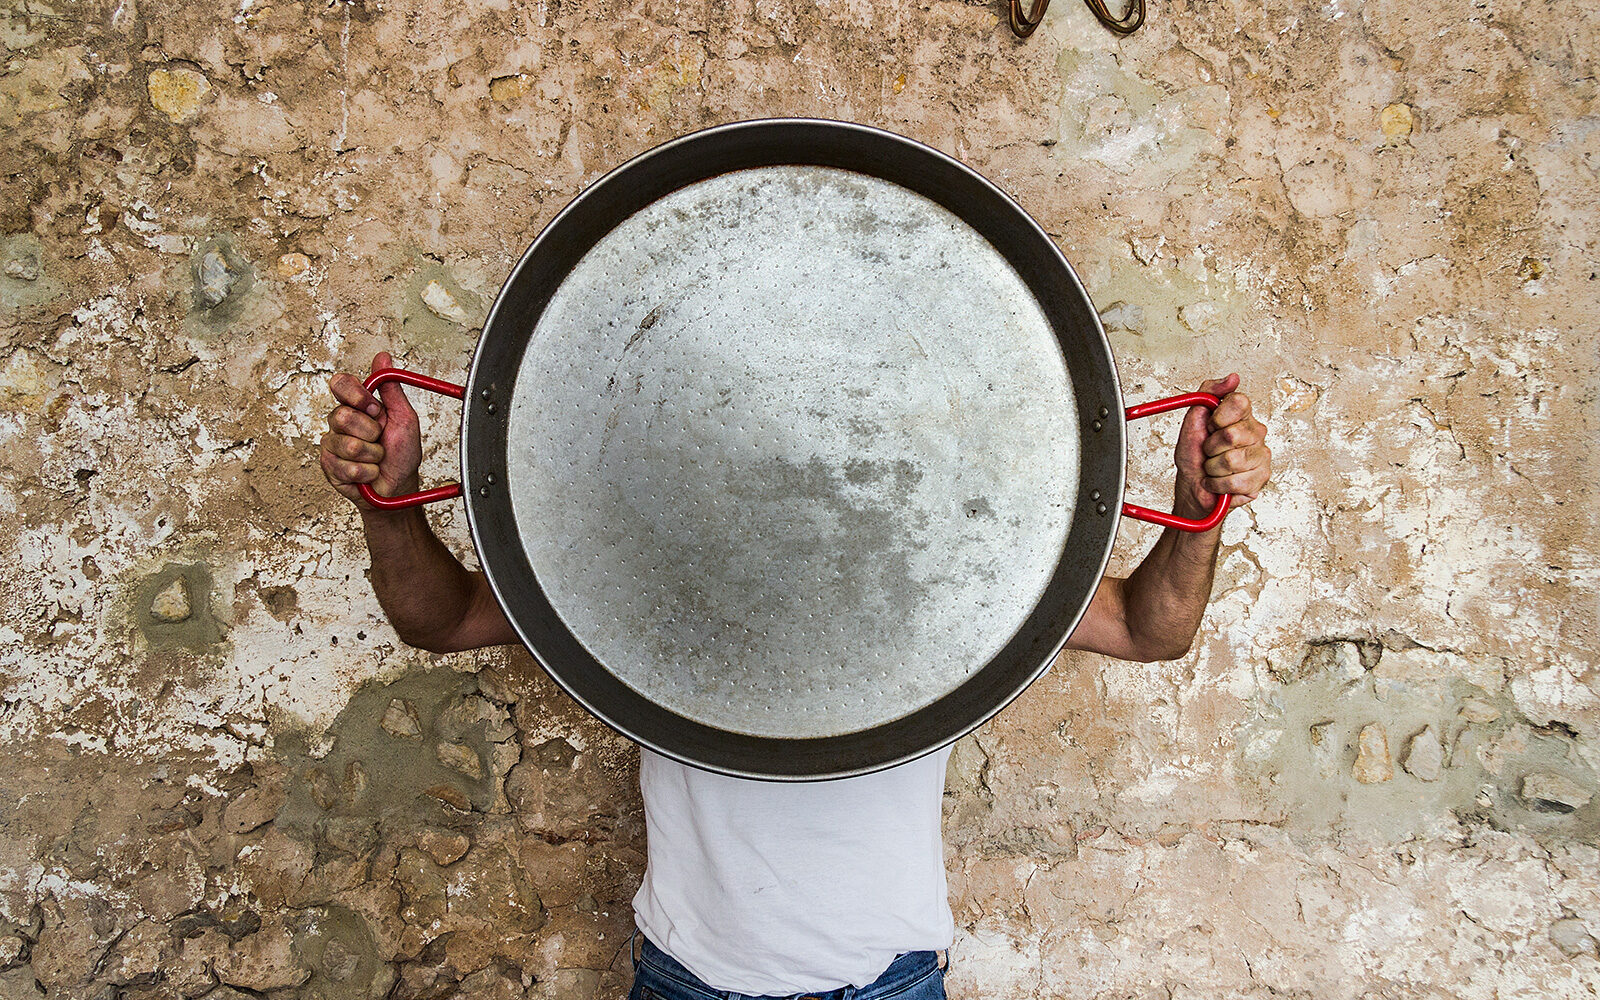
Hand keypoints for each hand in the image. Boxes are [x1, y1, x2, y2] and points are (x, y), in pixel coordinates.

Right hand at [320, 352, 422, 510]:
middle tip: (379, 439)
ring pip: (346, 444)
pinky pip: (346, 466)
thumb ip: (391, 388)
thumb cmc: (402, 453)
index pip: (340, 384)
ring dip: (371, 456)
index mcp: (358, 406)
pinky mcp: (329, 466)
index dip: (355, 395)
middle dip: (370, 432)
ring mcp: (332, 444)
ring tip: (376, 458)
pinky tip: (368, 473)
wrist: (398, 487)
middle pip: (341, 416)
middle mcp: (341, 422)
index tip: (374, 409)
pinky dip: (366, 472)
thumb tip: (382, 357)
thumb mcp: (405, 417)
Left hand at [1173, 373, 1270, 519]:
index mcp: (1241, 415)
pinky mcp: (1261, 477)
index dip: (1218, 417)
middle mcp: (1256, 432)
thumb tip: (1232, 378)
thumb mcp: (1193, 420)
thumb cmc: (1194, 456)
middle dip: (1211, 446)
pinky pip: (1236, 480)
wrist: (1193, 488)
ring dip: (1213, 468)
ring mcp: (1261, 455)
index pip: (1239, 402)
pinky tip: (1219, 482)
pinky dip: (1218, 484)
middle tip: (1209, 451)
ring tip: (1213, 468)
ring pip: (1233, 460)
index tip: (1210, 426)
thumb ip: (1208, 393)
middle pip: (1232, 434)